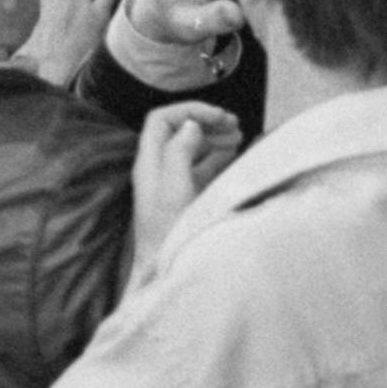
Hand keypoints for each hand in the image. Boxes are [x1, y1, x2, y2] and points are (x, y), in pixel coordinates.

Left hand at [129, 102, 240, 284]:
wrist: (164, 277)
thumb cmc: (169, 238)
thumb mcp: (175, 192)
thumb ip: (179, 154)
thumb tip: (190, 125)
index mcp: (148, 164)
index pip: (161, 120)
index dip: (190, 110)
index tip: (218, 115)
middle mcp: (156, 171)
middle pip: (177, 131)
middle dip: (206, 121)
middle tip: (234, 124)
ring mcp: (170, 185)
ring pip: (190, 149)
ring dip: (213, 138)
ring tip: (238, 136)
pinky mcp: (183, 200)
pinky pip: (199, 169)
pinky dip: (216, 158)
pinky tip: (232, 157)